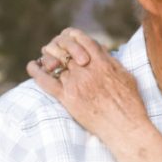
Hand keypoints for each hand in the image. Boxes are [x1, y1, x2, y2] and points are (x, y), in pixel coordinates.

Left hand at [27, 28, 147, 145]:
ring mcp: (75, 84)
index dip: (75, 36)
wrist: (124, 125)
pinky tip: (32, 65)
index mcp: (103, 63)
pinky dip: (37, 71)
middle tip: (59, 49)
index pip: (83, 40)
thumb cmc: (130, 102)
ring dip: (50, 58)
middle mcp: (87, 70)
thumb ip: (111, 60)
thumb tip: (101, 49)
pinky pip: (46, 82)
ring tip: (48, 57)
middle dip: (61, 45)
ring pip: (55, 63)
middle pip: (66, 49)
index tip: (72, 38)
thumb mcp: (125, 75)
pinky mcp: (67, 98)